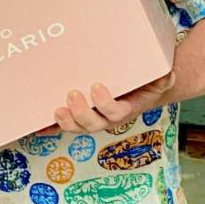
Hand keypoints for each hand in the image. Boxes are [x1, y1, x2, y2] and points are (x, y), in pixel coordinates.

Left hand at [47, 73, 176, 134]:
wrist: (144, 89)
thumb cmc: (149, 83)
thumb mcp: (160, 79)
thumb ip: (163, 79)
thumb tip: (167, 75)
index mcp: (125, 110)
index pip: (115, 113)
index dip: (105, 104)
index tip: (96, 86)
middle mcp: (107, 119)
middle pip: (92, 125)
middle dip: (80, 114)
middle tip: (72, 94)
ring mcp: (93, 119)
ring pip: (77, 128)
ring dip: (64, 123)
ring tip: (56, 110)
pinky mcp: (80, 116)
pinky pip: (64, 126)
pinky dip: (50, 128)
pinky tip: (37, 126)